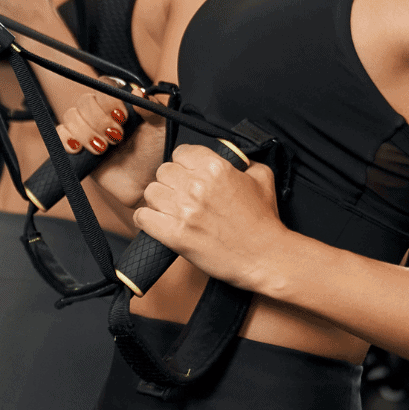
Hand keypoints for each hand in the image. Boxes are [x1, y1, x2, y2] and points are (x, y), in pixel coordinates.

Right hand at [55, 87, 163, 206]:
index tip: (121, 117)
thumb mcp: (161, 128)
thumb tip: (137, 92)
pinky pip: (59, 134)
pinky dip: (65, 138)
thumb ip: (151, 108)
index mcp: (119, 102)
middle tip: (117, 138)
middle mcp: (100, 112)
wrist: (146, 182)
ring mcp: (86, 129)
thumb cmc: (156, 153)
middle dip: (99, 120)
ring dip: (85, 132)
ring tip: (103, 149)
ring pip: (70, 116)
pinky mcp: (76, 147)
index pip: (103, 86)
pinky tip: (78, 149)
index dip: (108, 100)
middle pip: (85, 101)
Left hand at [134, 144, 287, 290]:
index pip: (181, 152)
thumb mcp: (262, 178)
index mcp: (216, 168)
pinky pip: (143, 217)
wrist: (265, 257)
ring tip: (170, 210)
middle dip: (170, 182)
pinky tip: (158, 223)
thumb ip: (244, 162)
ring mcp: (184, 210)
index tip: (188, 174)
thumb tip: (234, 158)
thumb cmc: (264, 221)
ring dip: (158, 201)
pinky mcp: (175, 234)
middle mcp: (197, 185)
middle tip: (181, 195)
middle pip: (163, 171)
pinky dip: (147, 220)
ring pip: (151, 192)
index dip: (184, 164)